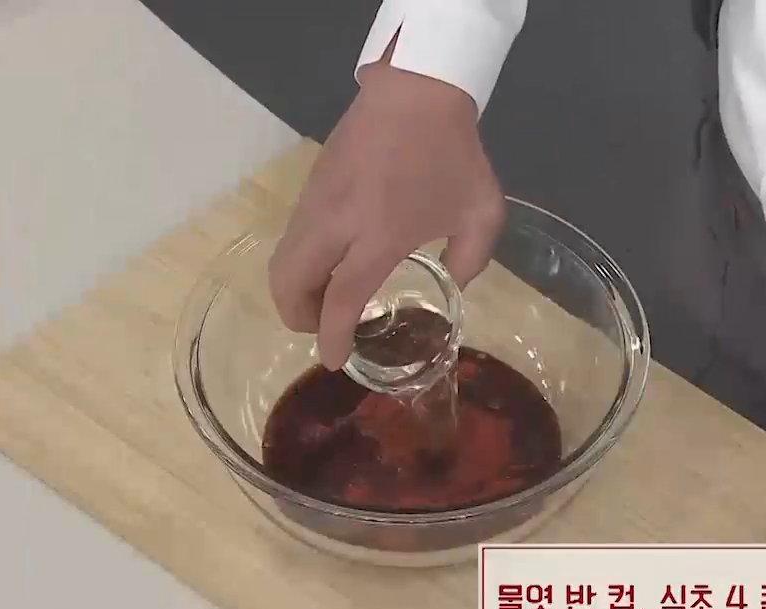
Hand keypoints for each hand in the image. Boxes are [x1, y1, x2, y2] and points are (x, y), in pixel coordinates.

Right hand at [268, 62, 504, 369]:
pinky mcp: (310, 187)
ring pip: (283, 260)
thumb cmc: (453, 154)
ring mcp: (316, 203)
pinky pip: (292, 238)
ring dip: (295, 290)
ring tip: (326, 302)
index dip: (332, 336)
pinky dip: (301, 263)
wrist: (417, 90)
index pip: (341, 298)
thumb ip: (469, 261)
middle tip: (323, 328)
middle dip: (298, 317)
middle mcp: (336, 224)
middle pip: (289, 282)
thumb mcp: (482, 214)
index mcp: (378, 235)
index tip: (333, 361)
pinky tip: (331, 265)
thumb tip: (452, 285)